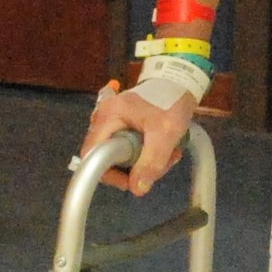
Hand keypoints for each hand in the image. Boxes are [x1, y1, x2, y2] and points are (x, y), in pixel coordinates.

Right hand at [81, 82, 196, 193]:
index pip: (92, 155)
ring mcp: (113, 124)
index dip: (109, 173)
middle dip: (134, 169)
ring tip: (168, 155)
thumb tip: (137, 189)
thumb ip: (152, 161)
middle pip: (108, 159)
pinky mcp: (124, 128)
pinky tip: (164, 150)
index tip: (132, 179)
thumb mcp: (166, 133)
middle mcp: (104, 120)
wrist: (179, 82)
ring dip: (145, 163)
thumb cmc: (170, 101)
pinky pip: (129, 150)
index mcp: (108, 117)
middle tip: (159, 166)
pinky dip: (146, 155)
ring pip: (121, 157)